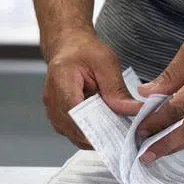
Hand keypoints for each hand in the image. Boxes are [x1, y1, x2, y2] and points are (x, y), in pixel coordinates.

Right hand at [43, 30, 142, 148]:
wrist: (69, 47)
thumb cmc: (84, 51)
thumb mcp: (106, 62)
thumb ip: (116, 88)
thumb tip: (131, 109)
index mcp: (62, 81)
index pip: (74, 112)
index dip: (93, 126)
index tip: (112, 134)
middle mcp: (52, 99)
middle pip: (73, 127)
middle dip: (98, 134)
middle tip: (120, 136)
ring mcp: (52, 109)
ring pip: (72, 134)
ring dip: (93, 136)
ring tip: (113, 132)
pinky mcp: (57, 116)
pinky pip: (72, 131)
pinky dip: (88, 133)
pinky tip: (103, 128)